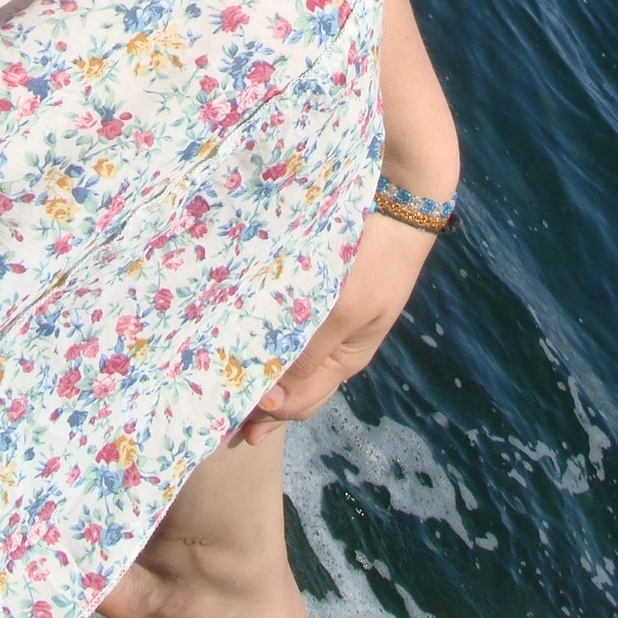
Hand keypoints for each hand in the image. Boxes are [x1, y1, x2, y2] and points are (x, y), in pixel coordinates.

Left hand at [238, 208, 435, 444]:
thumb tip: (274, 401)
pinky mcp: (320, 296)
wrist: (400, 205)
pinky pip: (290, 331)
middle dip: (259, 401)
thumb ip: (309, 354)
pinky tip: (241, 335)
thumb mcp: (343, 313)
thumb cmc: (373, 261)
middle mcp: (334, 349)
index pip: (297, 403)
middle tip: (217, 405)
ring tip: (221, 375)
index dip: (263, 411)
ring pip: (289, 362)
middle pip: (293, 390)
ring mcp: (329, 323)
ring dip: (259, 370)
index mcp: (343, 362)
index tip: (226, 404)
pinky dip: (266, 340)